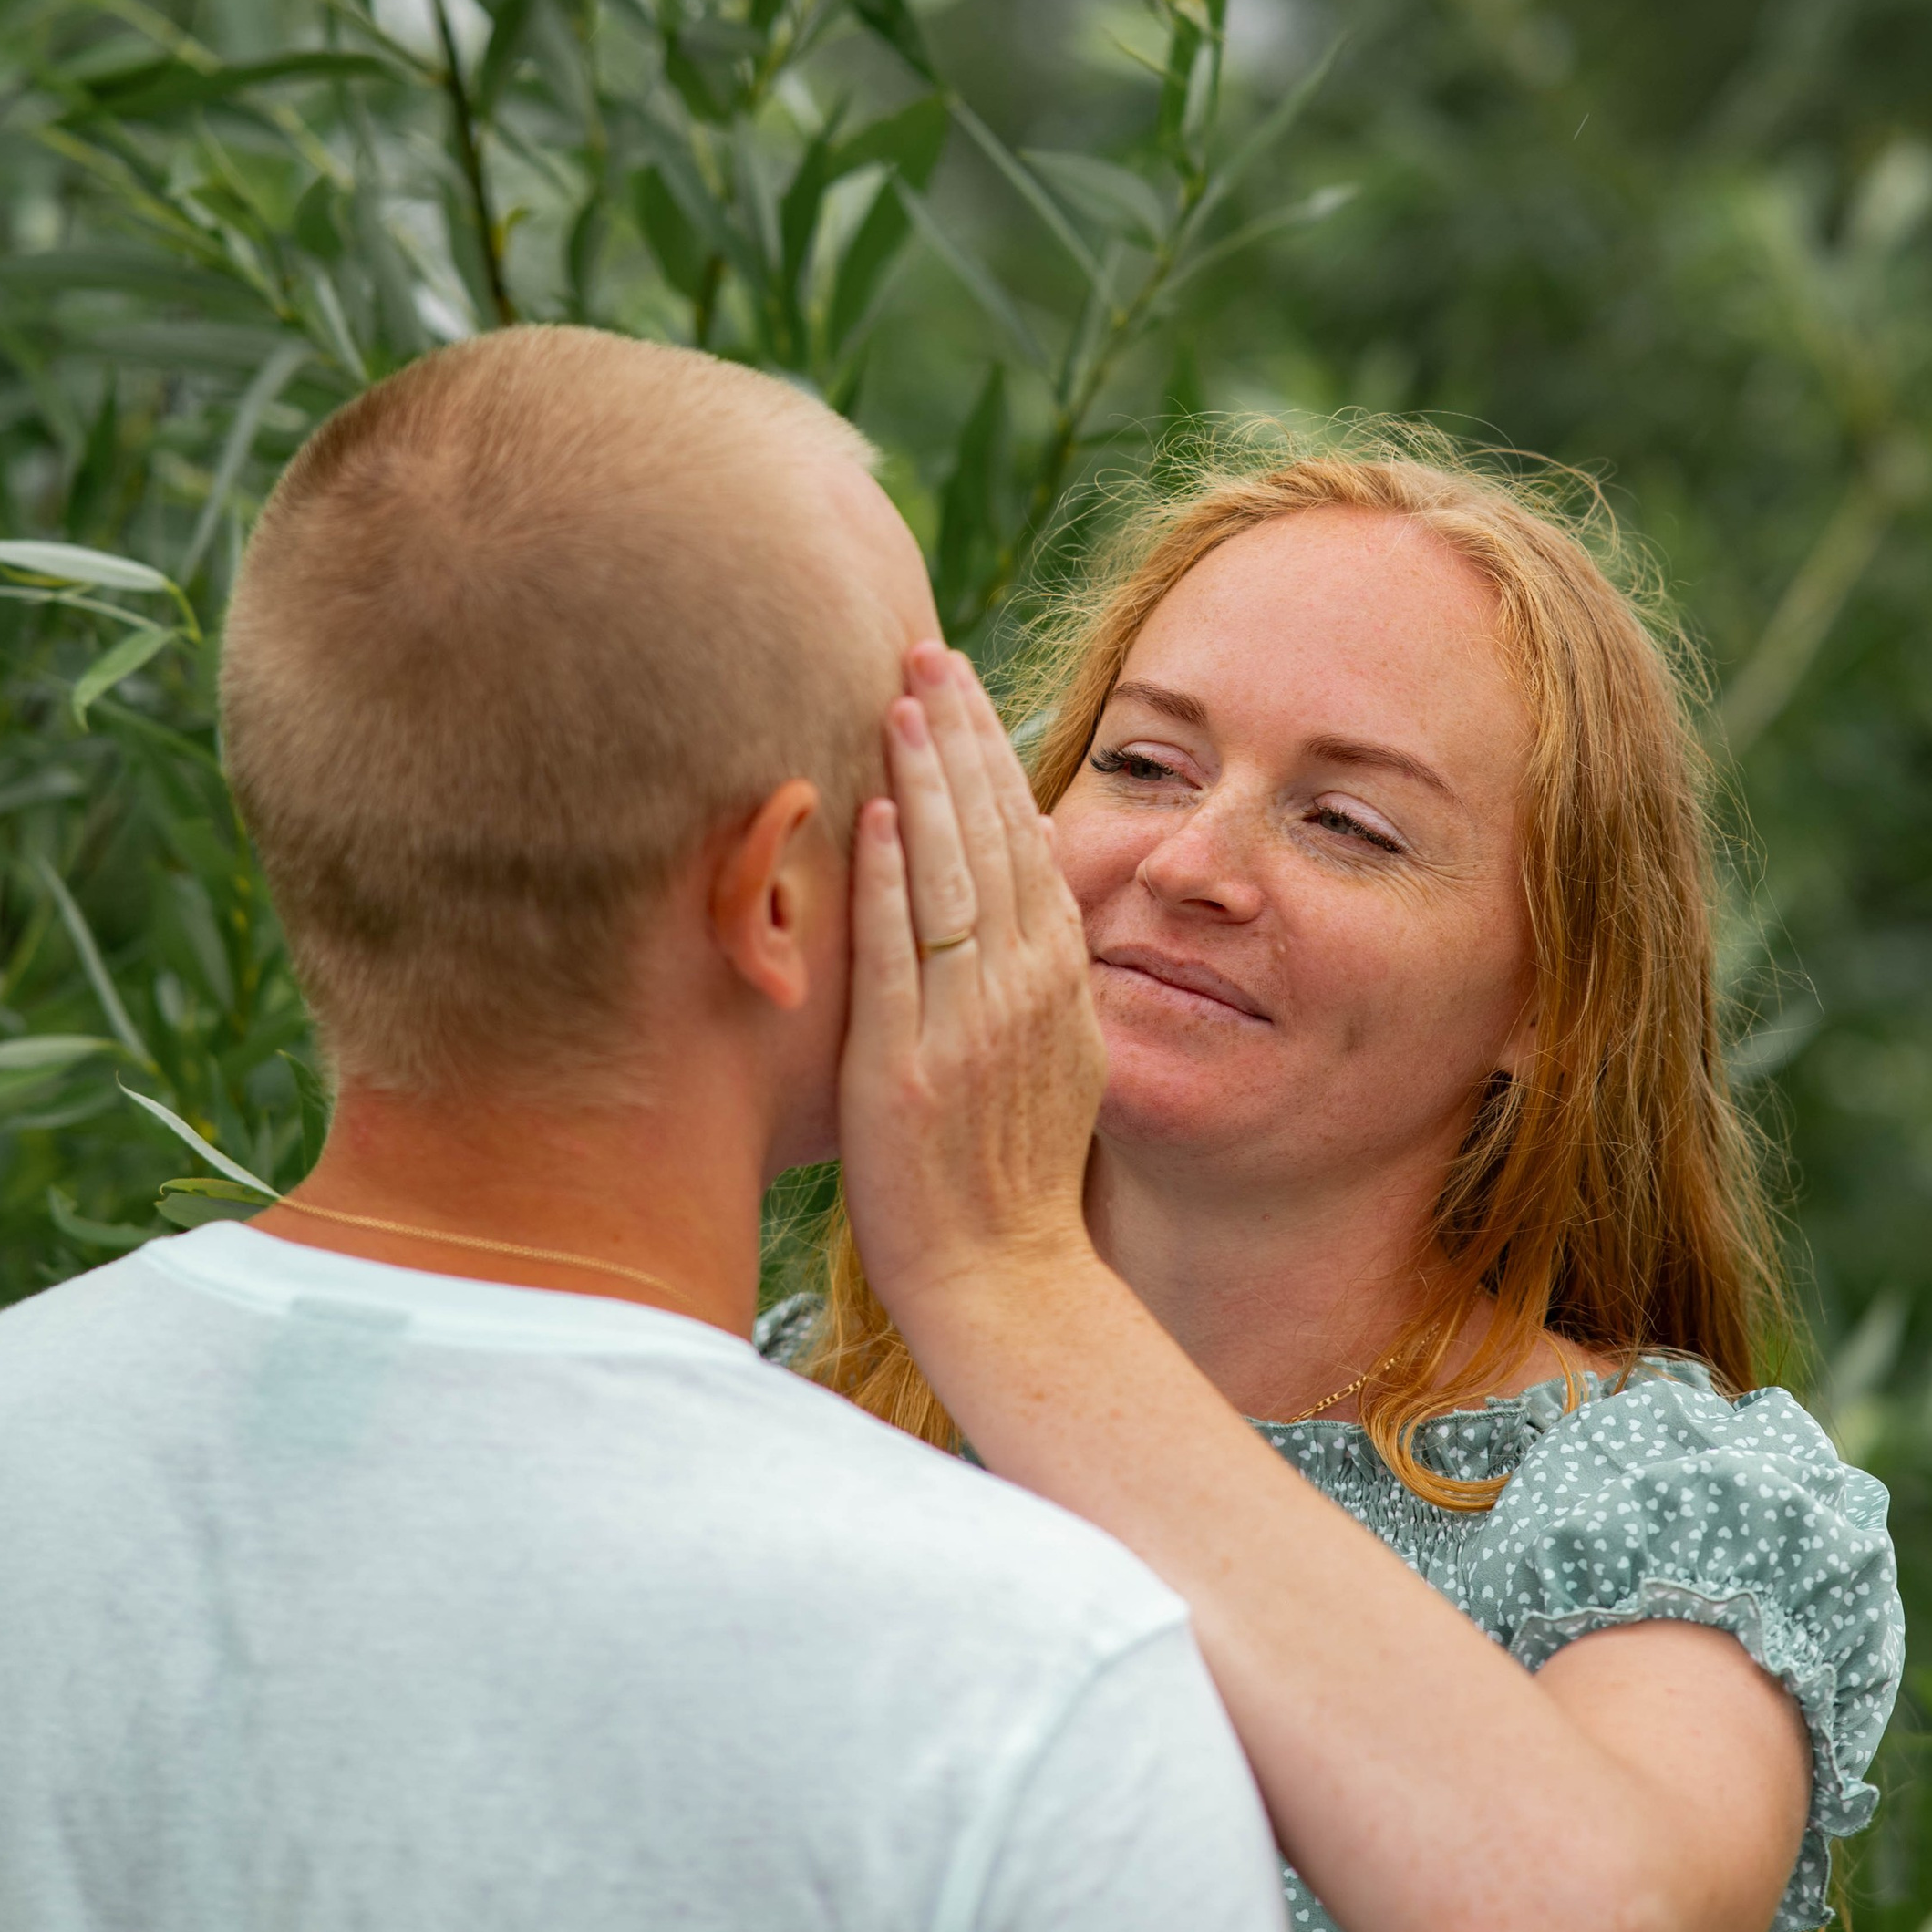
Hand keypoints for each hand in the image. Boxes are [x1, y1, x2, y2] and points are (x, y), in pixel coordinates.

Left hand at [837, 642, 1105, 1331]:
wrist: (1004, 1279)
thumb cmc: (1011, 1171)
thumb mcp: (1059, 1050)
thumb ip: (1042, 958)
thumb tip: (1029, 857)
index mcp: (1059, 978)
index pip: (1025, 837)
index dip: (990, 753)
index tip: (956, 684)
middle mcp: (1023, 989)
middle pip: (992, 834)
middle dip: (958, 735)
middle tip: (922, 652)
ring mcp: (968, 1024)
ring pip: (950, 874)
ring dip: (924, 779)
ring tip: (898, 701)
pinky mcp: (908, 1064)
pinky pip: (899, 953)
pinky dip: (888, 878)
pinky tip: (872, 812)